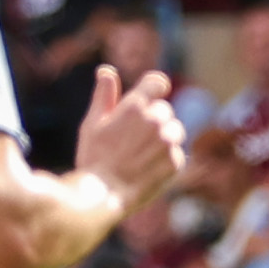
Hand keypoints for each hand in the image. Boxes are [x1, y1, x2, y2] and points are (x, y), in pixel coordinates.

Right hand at [77, 69, 186, 215]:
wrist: (102, 196)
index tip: (151, 97)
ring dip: (163, 139)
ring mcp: (167, 142)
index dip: (155, 88)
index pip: (158, 82)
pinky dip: (166, 161)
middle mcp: (154, 121)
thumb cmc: (92, 159)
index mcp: (134, 106)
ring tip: (140, 156)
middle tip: (132, 141)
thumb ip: (103, 96)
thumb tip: (106, 71)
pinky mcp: (175, 163)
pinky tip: (147, 170)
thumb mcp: (92, 123)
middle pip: (165, 111)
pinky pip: (176, 154)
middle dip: (153, 121)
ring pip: (174, 131)